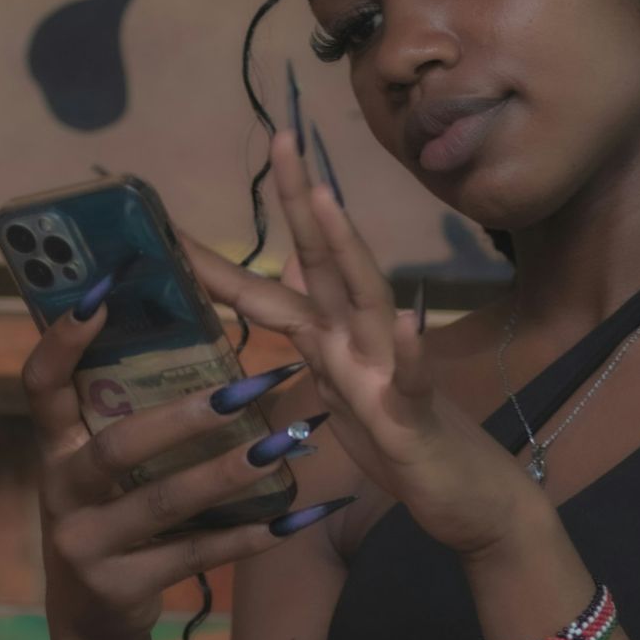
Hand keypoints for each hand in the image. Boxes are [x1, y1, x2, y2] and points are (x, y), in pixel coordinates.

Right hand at [20, 299, 340, 639]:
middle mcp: (61, 491)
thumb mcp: (105, 470)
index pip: (41, 385)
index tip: (99, 294)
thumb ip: (135, 416)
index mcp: (56, 447)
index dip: (62, 341)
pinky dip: (248, 538)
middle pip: (118, 447)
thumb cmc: (114, 516)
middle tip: (244, 390)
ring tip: (281, 448)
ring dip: (226, 475)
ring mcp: (84, 544)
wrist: (90, 619)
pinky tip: (294, 519)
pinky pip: (194, 556)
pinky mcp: (118, 587)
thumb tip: (213, 342)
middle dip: (183, 418)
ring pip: (163, 503)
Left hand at [176, 126, 542, 558]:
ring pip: (368, 302)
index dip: (221, 260)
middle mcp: (360, 343)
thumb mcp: (341, 391)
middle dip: (298, 204)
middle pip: (323, 264)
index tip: (170, 223)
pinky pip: (412, 381)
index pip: (271, 288)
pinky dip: (410, 354)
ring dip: (348, 252)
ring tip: (326, 202)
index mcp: (333, 341)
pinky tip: (408, 326)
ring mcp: (389, 373)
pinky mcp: (415, 417)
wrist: (469, 498)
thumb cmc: (403, 445)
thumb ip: (316, 340)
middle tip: (279, 141)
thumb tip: (287, 292)